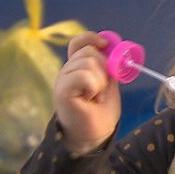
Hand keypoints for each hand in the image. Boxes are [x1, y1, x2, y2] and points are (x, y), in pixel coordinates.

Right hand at [54, 31, 120, 154]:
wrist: (95, 135)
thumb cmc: (101, 111)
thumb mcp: (108, 82)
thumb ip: (107, 65)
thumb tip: (112, 47)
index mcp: (76, 67)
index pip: (78, 42)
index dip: (91, 38)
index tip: (105, 45)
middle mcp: (66, 70)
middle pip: (88, 51)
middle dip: (103, 68)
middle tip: (102, 89)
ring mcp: (62, 80)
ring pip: (88, 63)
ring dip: (100, 81)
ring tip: (96, 96)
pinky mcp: (62, 90)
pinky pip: (84, 75)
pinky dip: (94, 86)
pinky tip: (91, 98)